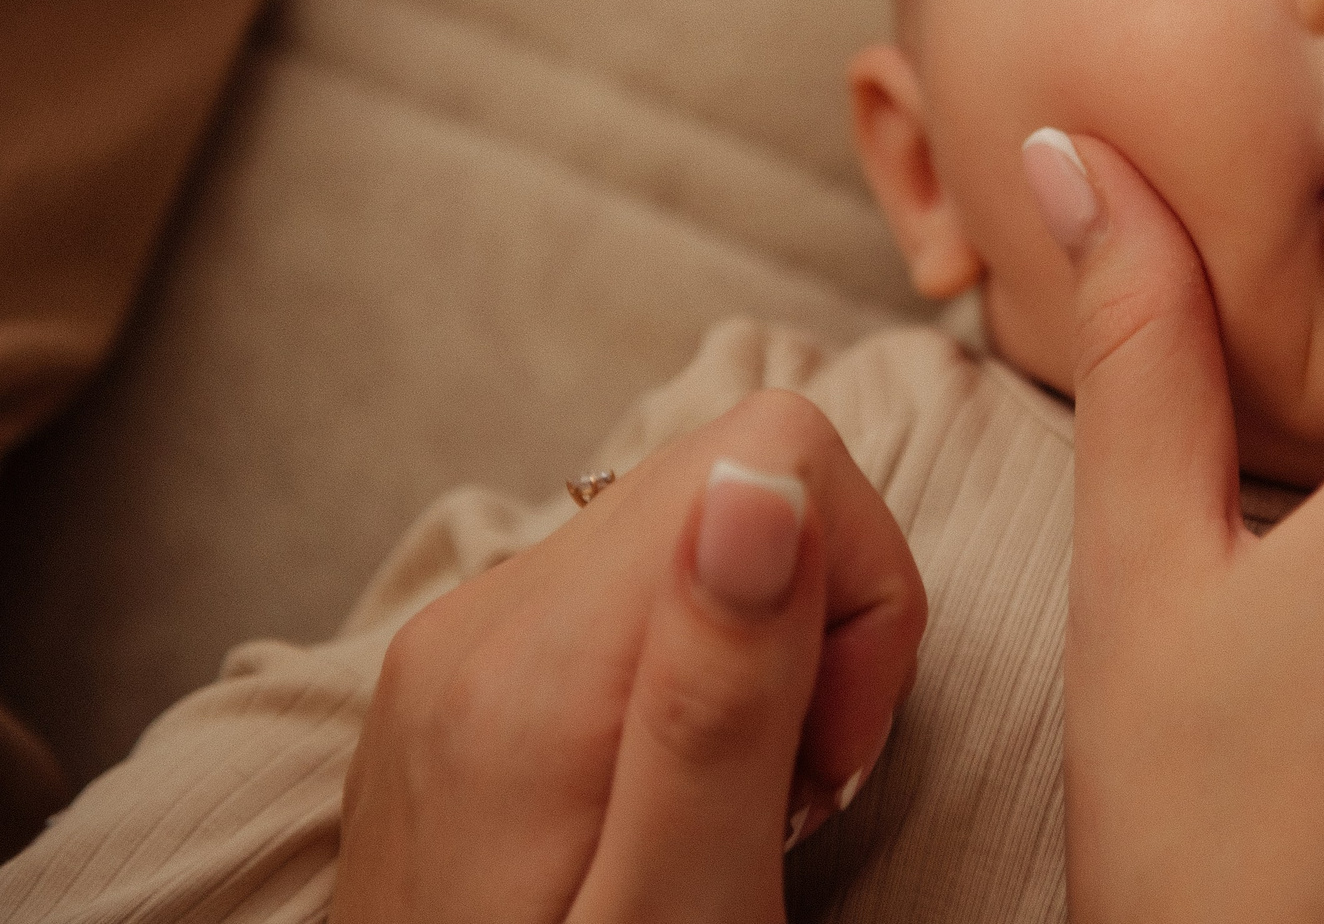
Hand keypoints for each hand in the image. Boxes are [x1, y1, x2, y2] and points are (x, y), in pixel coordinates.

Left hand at [336, 392, 926, 923]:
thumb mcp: (684, 906)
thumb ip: (721, 690)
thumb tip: (764, 472)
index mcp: (532, 663)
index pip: (776, 450)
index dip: (855, 591)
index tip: (828, 747)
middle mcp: (480, 616)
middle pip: (738, 467)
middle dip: (820, 618)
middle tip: (793, 791)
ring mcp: (464, 642)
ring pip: (698, 523)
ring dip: (767, 652)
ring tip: (736, 812)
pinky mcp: (472, 674)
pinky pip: (639, 589)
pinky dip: (703, 677)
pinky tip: (681, 805)